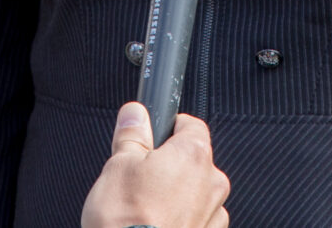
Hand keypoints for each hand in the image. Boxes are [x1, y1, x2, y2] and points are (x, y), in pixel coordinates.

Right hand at [81, 102, 229, 227]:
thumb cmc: (126, 221)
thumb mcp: (118, 165)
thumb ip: (132, 134)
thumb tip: (134, 115)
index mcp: (193, 155)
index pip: (191, 125)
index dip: (169, 127)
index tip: (153, 134)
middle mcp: (211, 184)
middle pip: (194, 162)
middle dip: (170, 166)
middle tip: (141, 178)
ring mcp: (213, 216)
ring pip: (196, 195)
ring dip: (178, 197)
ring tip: (146, 210)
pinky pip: (198, 222)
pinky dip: (181, 221)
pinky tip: (157, 226)